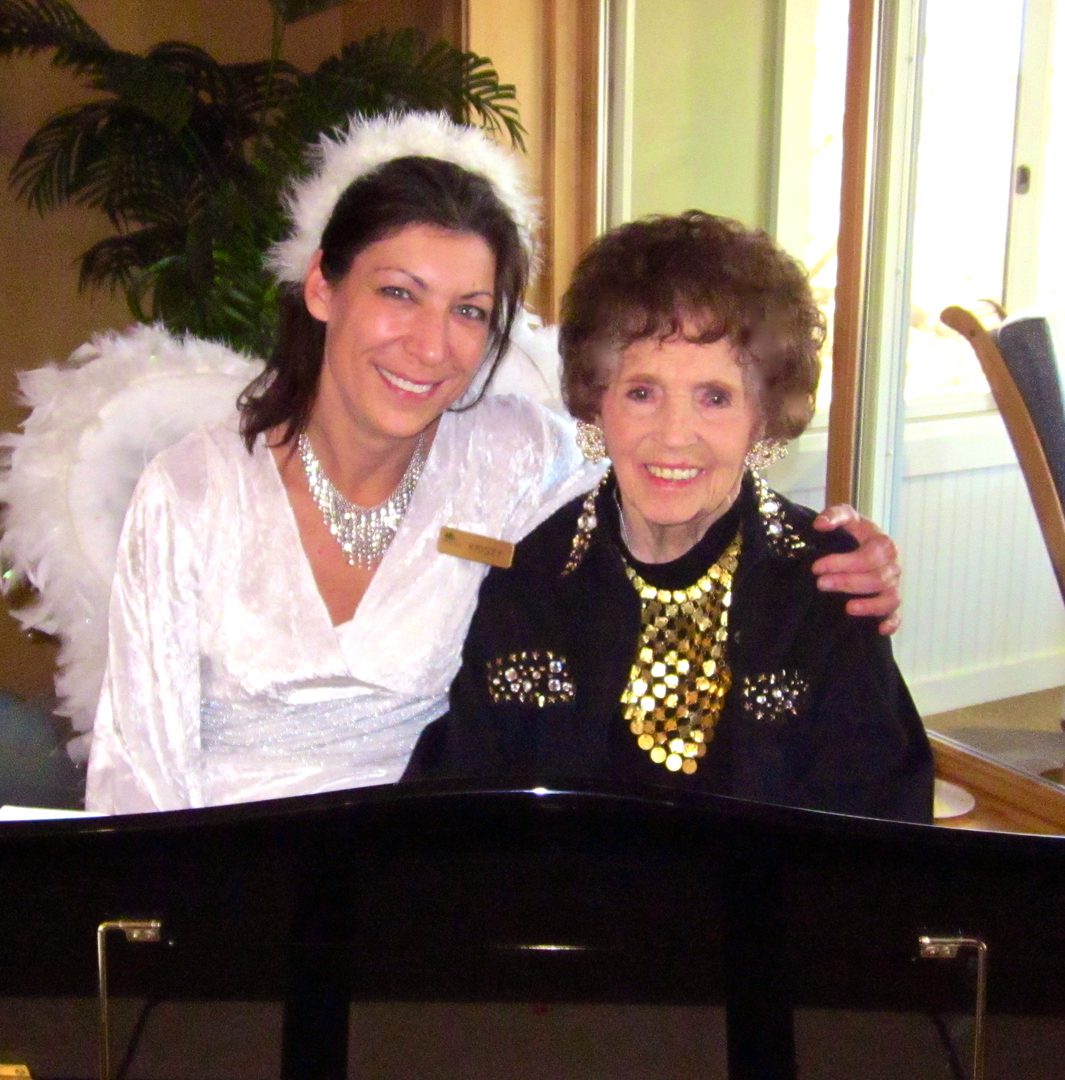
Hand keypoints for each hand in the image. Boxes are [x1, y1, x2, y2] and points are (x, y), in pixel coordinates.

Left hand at [811, 504, 900, 634]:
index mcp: (883, 544)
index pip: (869, 556)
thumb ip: (834, 515)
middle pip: (878, 579)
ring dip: (870, 605)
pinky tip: (879, 629)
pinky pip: (898, 615)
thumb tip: (820, 524)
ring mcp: (894, 585)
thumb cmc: (853, 532)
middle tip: (821, 584)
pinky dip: (892, 623)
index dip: (843, 563)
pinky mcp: (891, 603)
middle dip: (848, 582)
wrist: (860, 543)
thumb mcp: (846, 517)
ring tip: (847, 608)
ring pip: (890, 598)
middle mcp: (892, 565)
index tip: (817, 567)